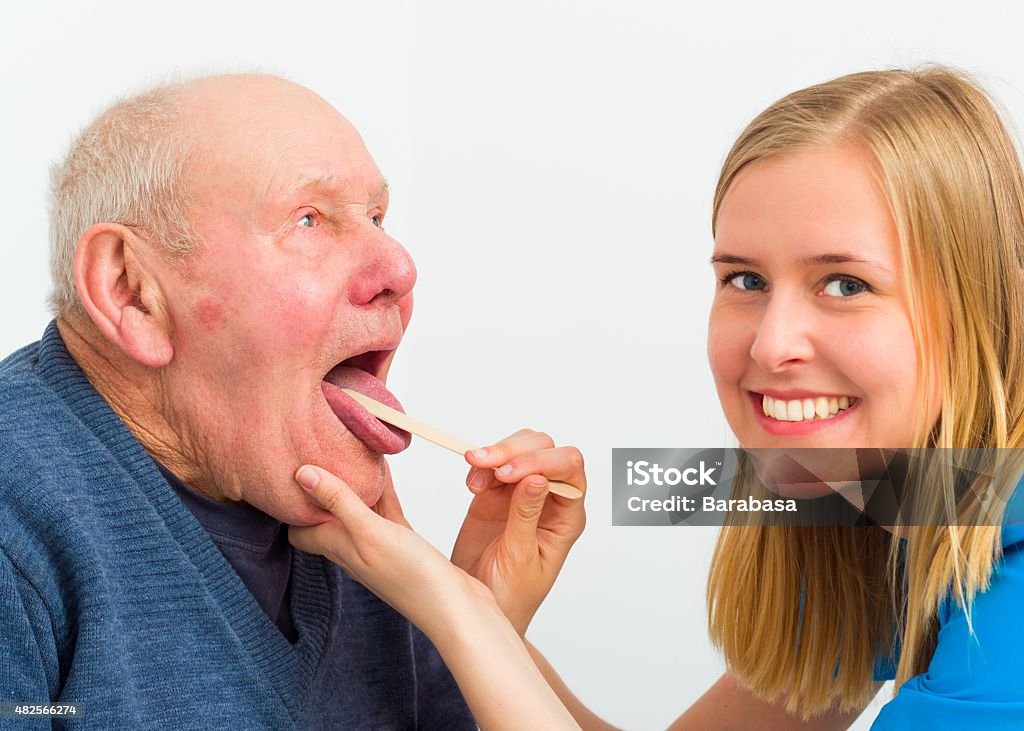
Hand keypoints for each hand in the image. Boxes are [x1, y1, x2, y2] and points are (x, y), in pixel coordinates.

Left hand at [288, 463, 495, 640]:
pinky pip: (385, 510)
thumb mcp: (369, 533)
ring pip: (358, 509)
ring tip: (349, 451)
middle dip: (322, 486)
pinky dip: (381, 490)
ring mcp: (379, 545)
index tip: (292, 470)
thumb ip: (339, 502)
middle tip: (321, 452)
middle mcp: (353, 547)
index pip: (299, 528)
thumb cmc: (411, 577)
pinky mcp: (403, 542)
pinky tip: (384, 469)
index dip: (292, 503)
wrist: (455, 608)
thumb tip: (302, 475)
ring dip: (353, 484)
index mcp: (338, 547)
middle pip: (327, 514)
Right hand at [452, 429, 586, 634]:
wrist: (481, 612)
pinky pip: (492, 465)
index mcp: (566, 516)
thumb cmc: (511, 597)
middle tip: (484, 465)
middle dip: (514, 450)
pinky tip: (471, 485)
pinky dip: (480, 467)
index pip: (569, 468)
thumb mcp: (520, 560)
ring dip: (495, 454)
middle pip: (544, 449)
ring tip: (474, 476)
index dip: (541, 461)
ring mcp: (521, 495)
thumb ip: (526, 517)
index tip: (508, 473)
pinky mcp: (495, 496)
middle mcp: (549, 500)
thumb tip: (537, 478)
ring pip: (519, 449)